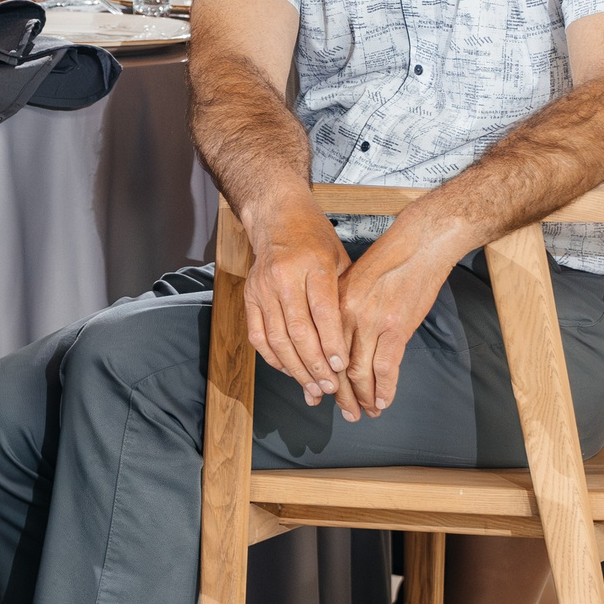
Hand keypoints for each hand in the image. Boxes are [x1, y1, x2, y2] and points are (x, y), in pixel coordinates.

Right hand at [241, 201, 351, 406]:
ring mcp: (263, 288)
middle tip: (330, 388)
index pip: (323, 313)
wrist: (277, 216)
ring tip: (312, 388)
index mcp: (313, 265)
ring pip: (277, 339)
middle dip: (315, 365)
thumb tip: (355, 339)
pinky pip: (258, 335)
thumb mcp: (340, 257)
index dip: (331, 343)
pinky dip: (272, 357)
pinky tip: (287, 370)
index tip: (341, 367)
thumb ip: (344, 295)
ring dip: (295, 369)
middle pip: (299, 332)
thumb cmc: (314, 237)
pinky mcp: (249, 296)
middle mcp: (284, 278)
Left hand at [334, 208, 465, 419]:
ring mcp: (372, 324)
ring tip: (366, 413)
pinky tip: (383, 401)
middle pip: (338, 367)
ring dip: (363, 398)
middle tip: (346, 413)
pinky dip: (385, 388)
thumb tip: (337, 339)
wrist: (419, 244)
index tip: (324, 393)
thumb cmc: (388, 258)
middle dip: (341, 395)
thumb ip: (342, 308)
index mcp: (334, 305)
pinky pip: (387, 368)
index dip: (323, 376)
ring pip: (361, 373)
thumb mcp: (353, 279)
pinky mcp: (397, 329)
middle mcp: (348, 317)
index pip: (323, 350)